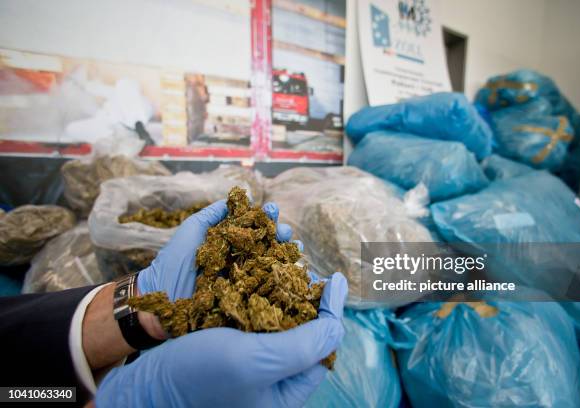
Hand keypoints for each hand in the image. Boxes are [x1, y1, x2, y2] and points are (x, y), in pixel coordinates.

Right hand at [95, 273, 347, 407]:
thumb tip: (336, 319)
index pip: (323, 347)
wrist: (144, 384)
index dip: (330, 311)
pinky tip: (259, 270)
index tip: (332, 279)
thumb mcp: (257, 362)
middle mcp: (273, 377)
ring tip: (285, 258)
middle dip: (305, 293)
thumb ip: (305, 345)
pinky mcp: (233, 347)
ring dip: (284, 286)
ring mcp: (252, 362)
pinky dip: (260, 290)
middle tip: (304, 263)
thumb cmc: (197, 376)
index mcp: (286, 391)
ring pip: (280, 318)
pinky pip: (256, 316)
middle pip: (303, 330)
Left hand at [137, 201, 296, 300]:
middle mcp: (238, 259)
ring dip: (286, 252)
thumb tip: (235, 198)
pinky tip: (295, 268)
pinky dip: (284, 277)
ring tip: (294, 245)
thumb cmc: (173, 264)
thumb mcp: (191, 231)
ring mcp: (243, 280)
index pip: (251, 226)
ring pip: (271, 263)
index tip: (272, 210)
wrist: (163, 301)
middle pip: (266, 243)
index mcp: (227, 242)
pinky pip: (268, 288)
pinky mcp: (245, 299)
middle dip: (279, 233)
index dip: (264, 217)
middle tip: (284, 230)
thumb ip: (212, 215)